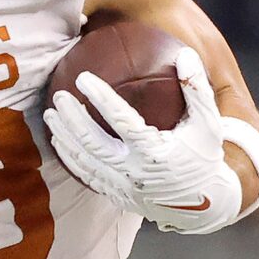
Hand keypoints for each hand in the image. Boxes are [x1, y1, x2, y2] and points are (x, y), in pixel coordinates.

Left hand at [47, 46, 242, 232]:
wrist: (204, 204)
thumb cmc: (204, 156)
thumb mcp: (208, 123)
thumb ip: (196, 89)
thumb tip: (184, 54)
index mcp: (155, 152)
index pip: (121, 121)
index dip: (100, 98)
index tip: (83, 78)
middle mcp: (134, 171)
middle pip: (93, 142)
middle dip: (71, 118)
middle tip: (59, 96)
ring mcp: (122, 186)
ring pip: (83, 161)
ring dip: (63, 137)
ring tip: (50, 114)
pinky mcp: (115, 195)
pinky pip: (85, 176)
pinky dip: (69, 158)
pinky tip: (58, 140)